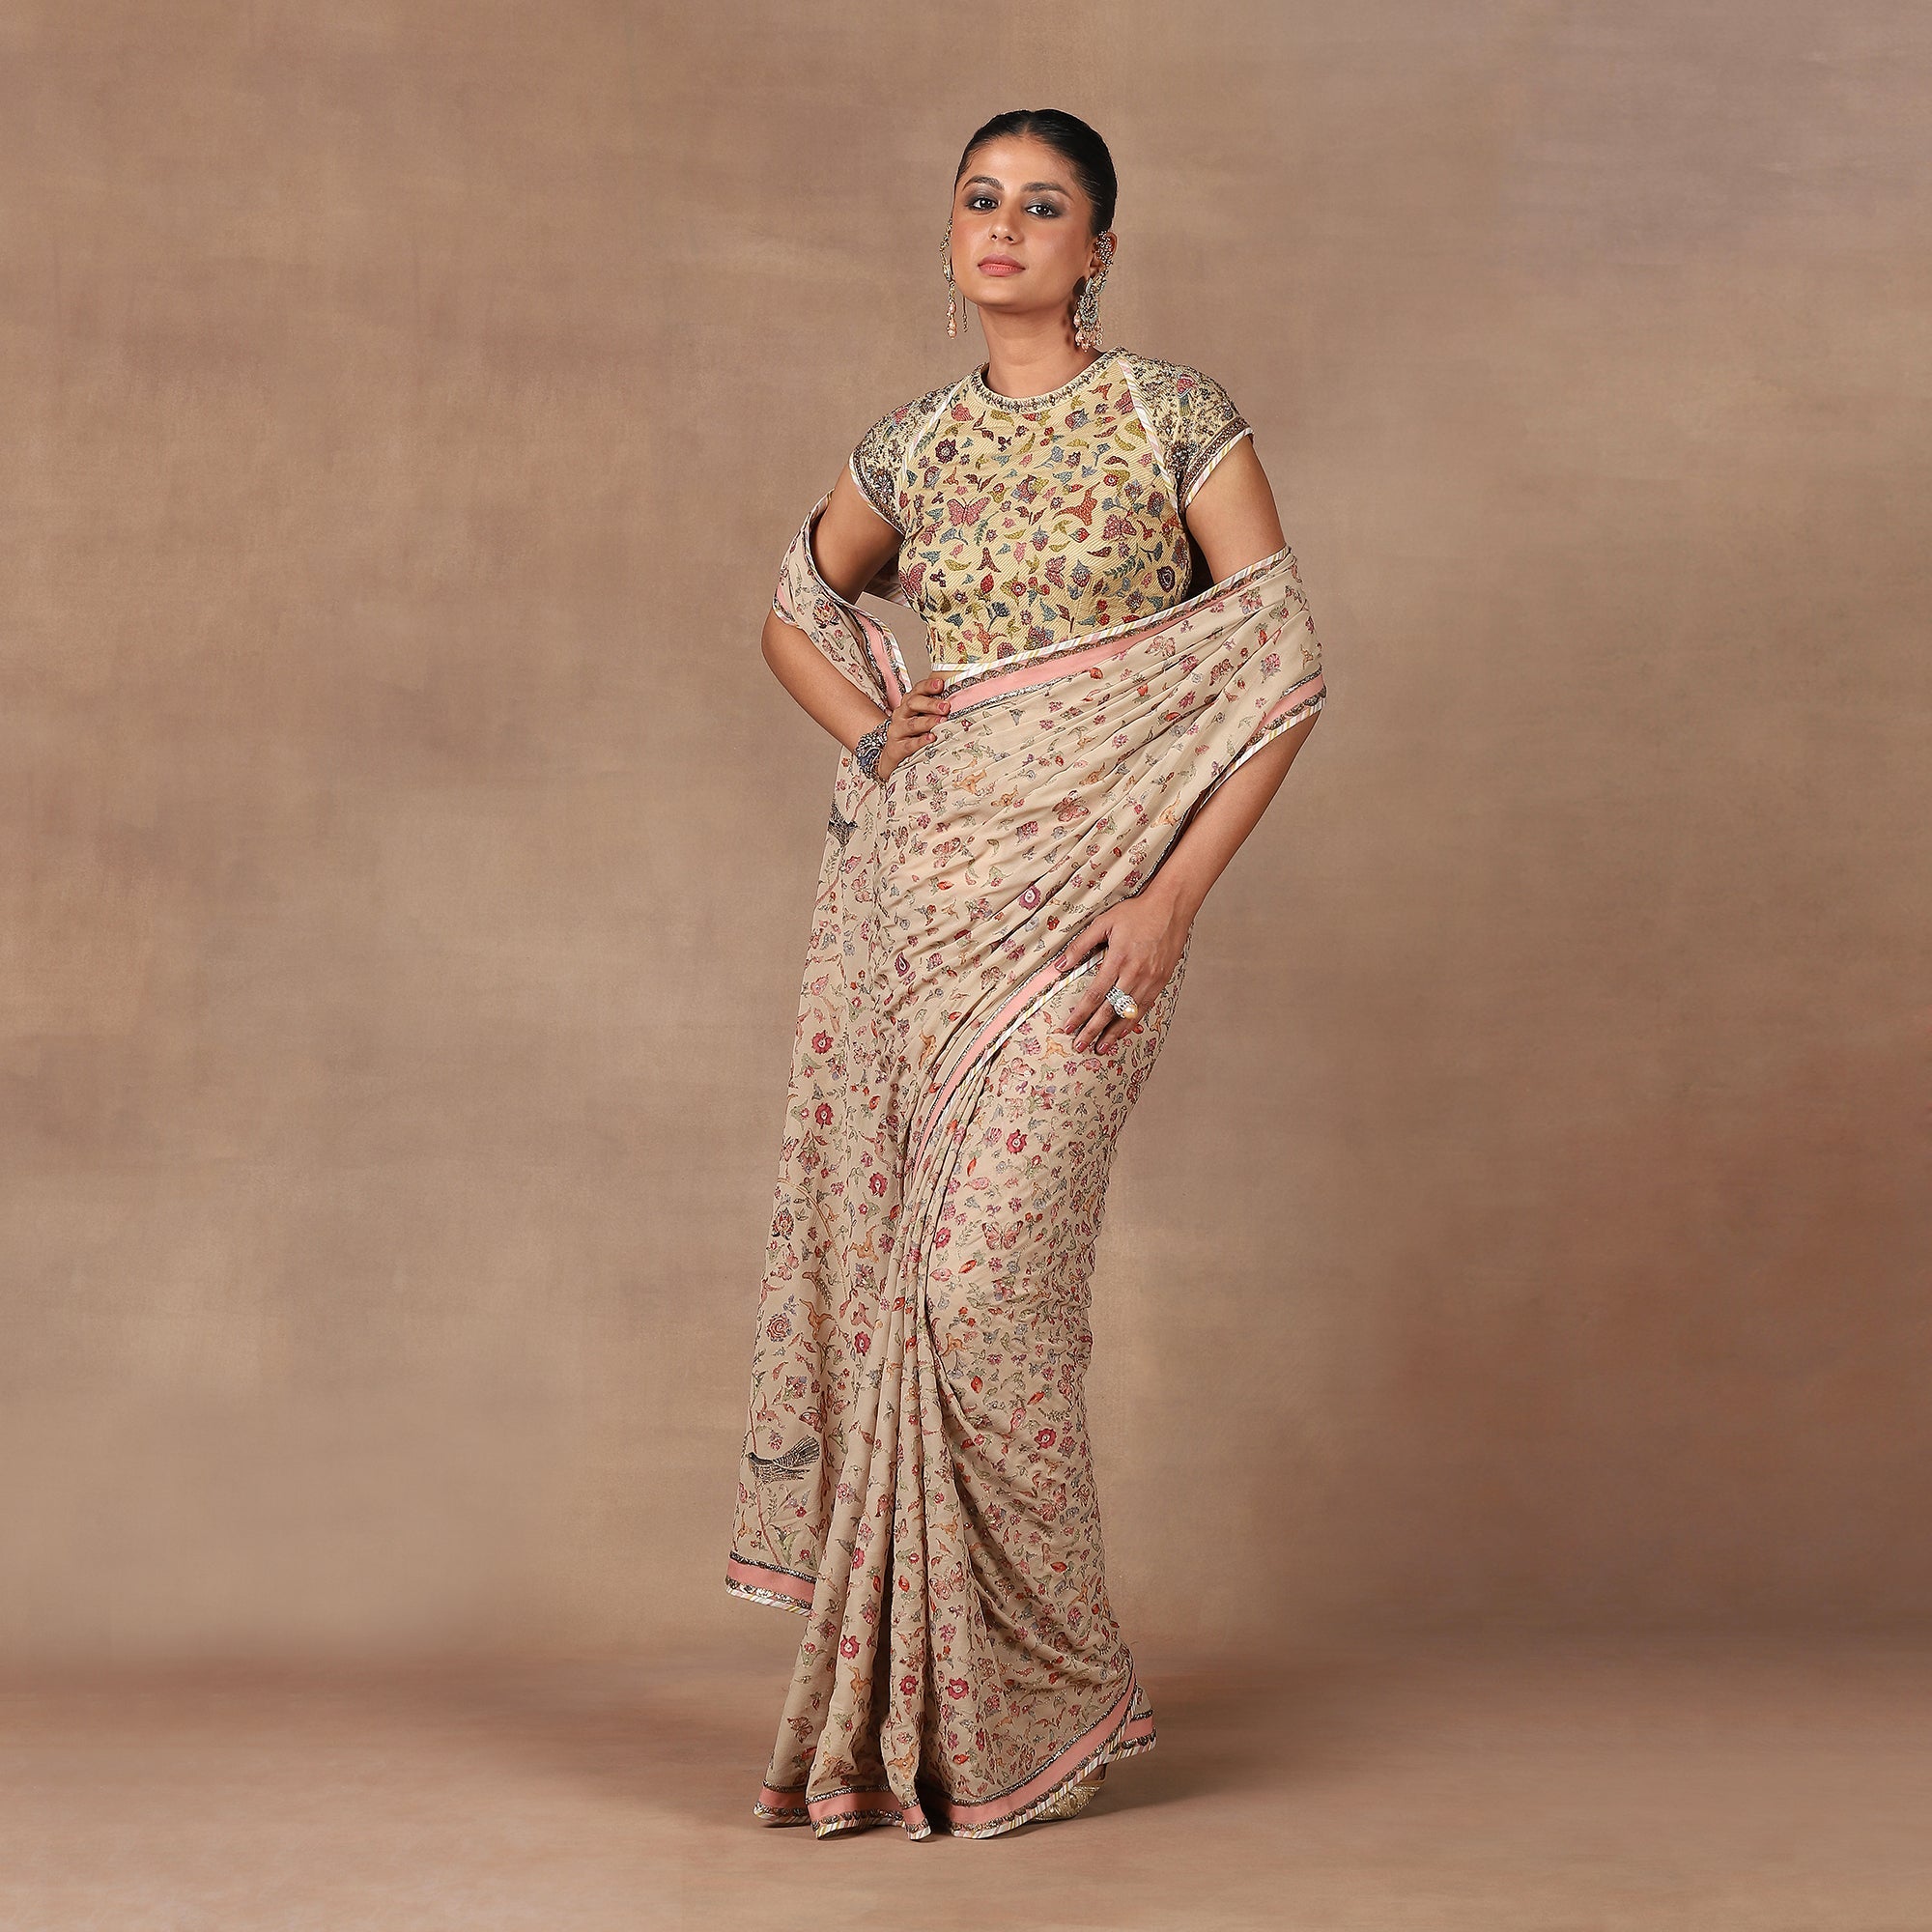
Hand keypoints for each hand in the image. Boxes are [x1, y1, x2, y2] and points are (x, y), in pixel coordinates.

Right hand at [873, 675, 948, 783]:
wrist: (894, 754)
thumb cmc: (913, 733)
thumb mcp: (923, 717)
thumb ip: (936, 709)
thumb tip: (961, 701)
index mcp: (908, 704)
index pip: (917, 690)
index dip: (928, 686)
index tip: (941, 684)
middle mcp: (901, 714)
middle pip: (913, 704)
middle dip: (930, 704)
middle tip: (946, 707)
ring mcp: (897, 731)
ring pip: (912, 724)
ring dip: (928, 722)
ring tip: (942, 721)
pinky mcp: (896, 748)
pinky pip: (909, 744)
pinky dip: (921, 741)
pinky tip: (931, 738)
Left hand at [1056, 893, 1190, 1055]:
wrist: (1171, 908)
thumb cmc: (1137, 913)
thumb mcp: (1104, 922)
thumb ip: (1081, 945)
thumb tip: (1061, 965)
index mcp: (1118, 959)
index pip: (1095, 994)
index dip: (1080, 1014)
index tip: (1068, 1027)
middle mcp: (1135, 974)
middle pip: (1110, 1010)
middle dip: (1092, 1030)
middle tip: (1080, 1047)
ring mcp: (1150, 980)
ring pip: (1128, 1014)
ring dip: (1113, 1033)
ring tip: (1100, 1048)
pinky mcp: (1161, 982)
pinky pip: (1144, 1008)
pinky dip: (1131, 1023)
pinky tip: (1122, 1032)